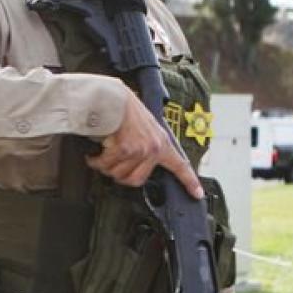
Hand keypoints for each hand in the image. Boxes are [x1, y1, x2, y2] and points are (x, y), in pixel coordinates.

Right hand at [86, 89, 204, 198]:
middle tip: (112, 166)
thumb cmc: (128, 112)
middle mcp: (154, 149)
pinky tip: (95, 154)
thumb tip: (136, 167)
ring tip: (103, 154)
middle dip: (119, 175)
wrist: (117, 99)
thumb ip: (148, 147)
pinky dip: (96, 161)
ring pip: (118, 173)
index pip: (180, 165)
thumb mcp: (147, 129)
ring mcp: (141, 150)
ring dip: (105, 166)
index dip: (189, 181)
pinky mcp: (126, 149)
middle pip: (135, 180)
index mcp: (162, 144)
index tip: (197, 194)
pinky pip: (107, 165)